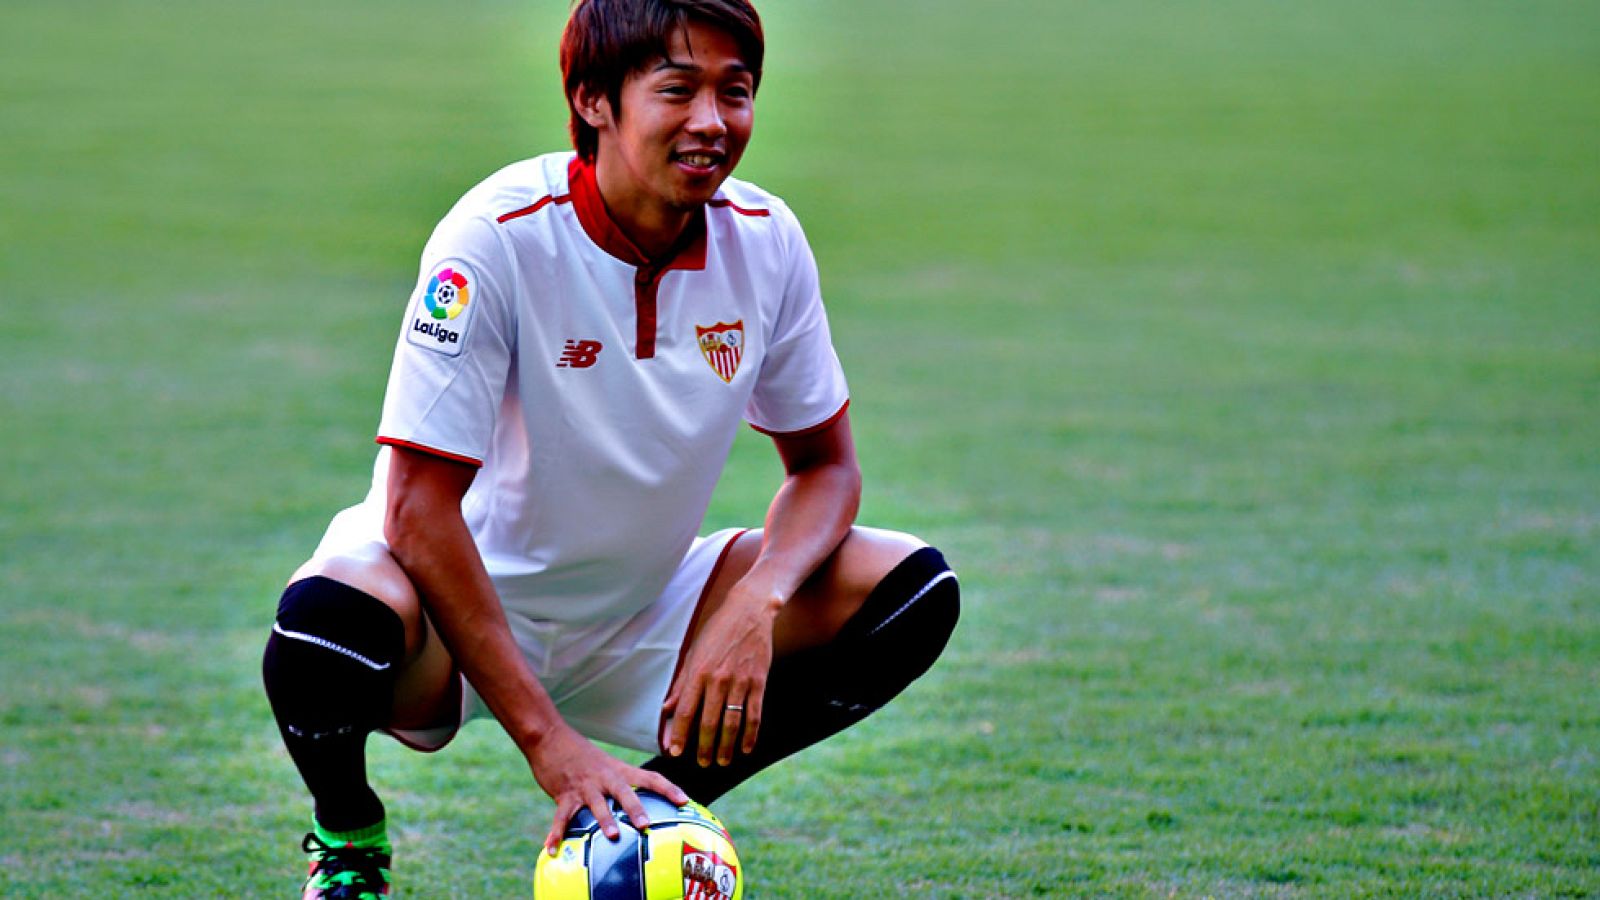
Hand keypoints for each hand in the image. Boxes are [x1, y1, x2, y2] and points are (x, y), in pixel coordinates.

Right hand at [526, 722, 687, 854]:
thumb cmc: (582, 755)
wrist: (551, 736)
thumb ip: (620, 784)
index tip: (684, 801)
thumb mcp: (606, 766)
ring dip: (605, 820)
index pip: (649, 777)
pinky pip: (561, 817)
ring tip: (613, 836)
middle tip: (646, 825)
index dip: (668, 789)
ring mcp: (584, 786)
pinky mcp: (564, 793)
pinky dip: (556, 834)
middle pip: (624, 791)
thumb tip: (637, 807)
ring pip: (597, 803)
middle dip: (636, 808)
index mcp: (618, 770)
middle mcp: (605, 777)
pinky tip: (551, 850)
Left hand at [660, 583, 779, 766]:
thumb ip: (681, 684)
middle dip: (704, 747)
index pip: (686, 710)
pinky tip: (746, 748)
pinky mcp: (759, 681)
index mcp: (698, 672)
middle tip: (702, 764)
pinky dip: (751, 735)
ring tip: (722, 761)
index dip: (680, 734)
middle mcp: (718, 679)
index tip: (675, 752)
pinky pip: (754, 714)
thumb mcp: (693, 653)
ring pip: (732, 723)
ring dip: (726, 746)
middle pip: (709, 723)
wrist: (749, 610)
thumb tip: (667, 709)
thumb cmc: (717, 630)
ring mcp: (740, 681)